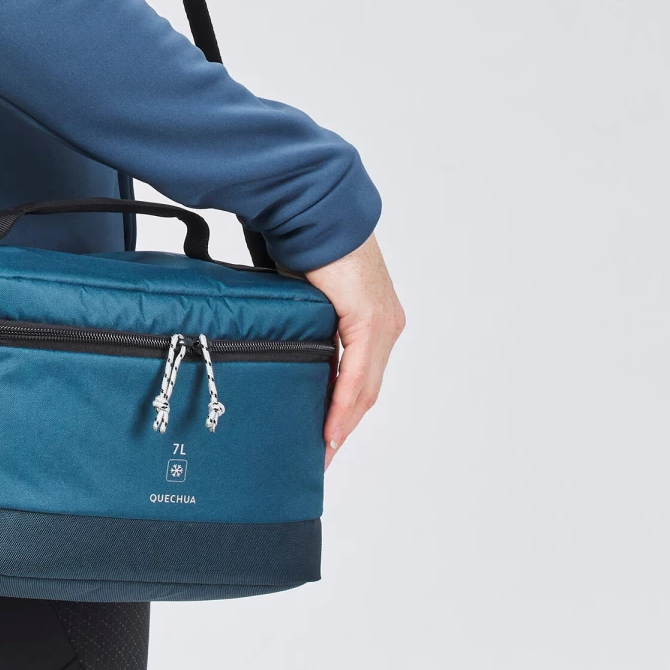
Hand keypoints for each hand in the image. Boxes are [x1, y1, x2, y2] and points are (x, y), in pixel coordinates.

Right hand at [302, 234, 404, 468]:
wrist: (316, 214)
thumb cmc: (307, 244)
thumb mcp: (308, 295)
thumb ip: (307, 324)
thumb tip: (283, 344)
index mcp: (374, 317)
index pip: (362, 376)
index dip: (345, 410)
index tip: (325, 438)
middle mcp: (386, 323)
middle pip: (366, 389)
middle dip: (344, 424)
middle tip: (322, 455)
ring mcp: (382, 324)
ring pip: (365, 388)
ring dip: (343, 421)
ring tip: (323, 450)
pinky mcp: (371, 322)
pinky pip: (357, 376)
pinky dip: (343, 404)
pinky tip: (330, 427)